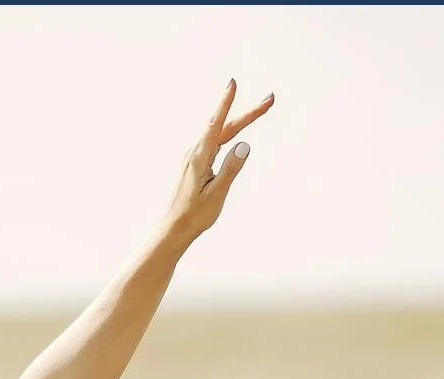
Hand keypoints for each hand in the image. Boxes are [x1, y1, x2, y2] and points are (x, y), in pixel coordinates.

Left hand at [164, 79, 272, 244]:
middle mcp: (195, 153)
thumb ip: (231, 169)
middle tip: (270, 100)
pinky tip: (235, 129)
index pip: (216, 125)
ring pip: (221, 134)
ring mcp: (194, 157)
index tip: (233, 83)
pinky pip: (215, 142)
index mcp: (199, 158)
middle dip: (248, 112)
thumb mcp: (217, 193)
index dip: (226, 103)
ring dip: (240, 121)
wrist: (173, 229)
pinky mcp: (195, 164)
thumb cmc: (195, 215)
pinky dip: (229, 132)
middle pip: (225, 127)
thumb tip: (245, 145)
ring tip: (260, 109)